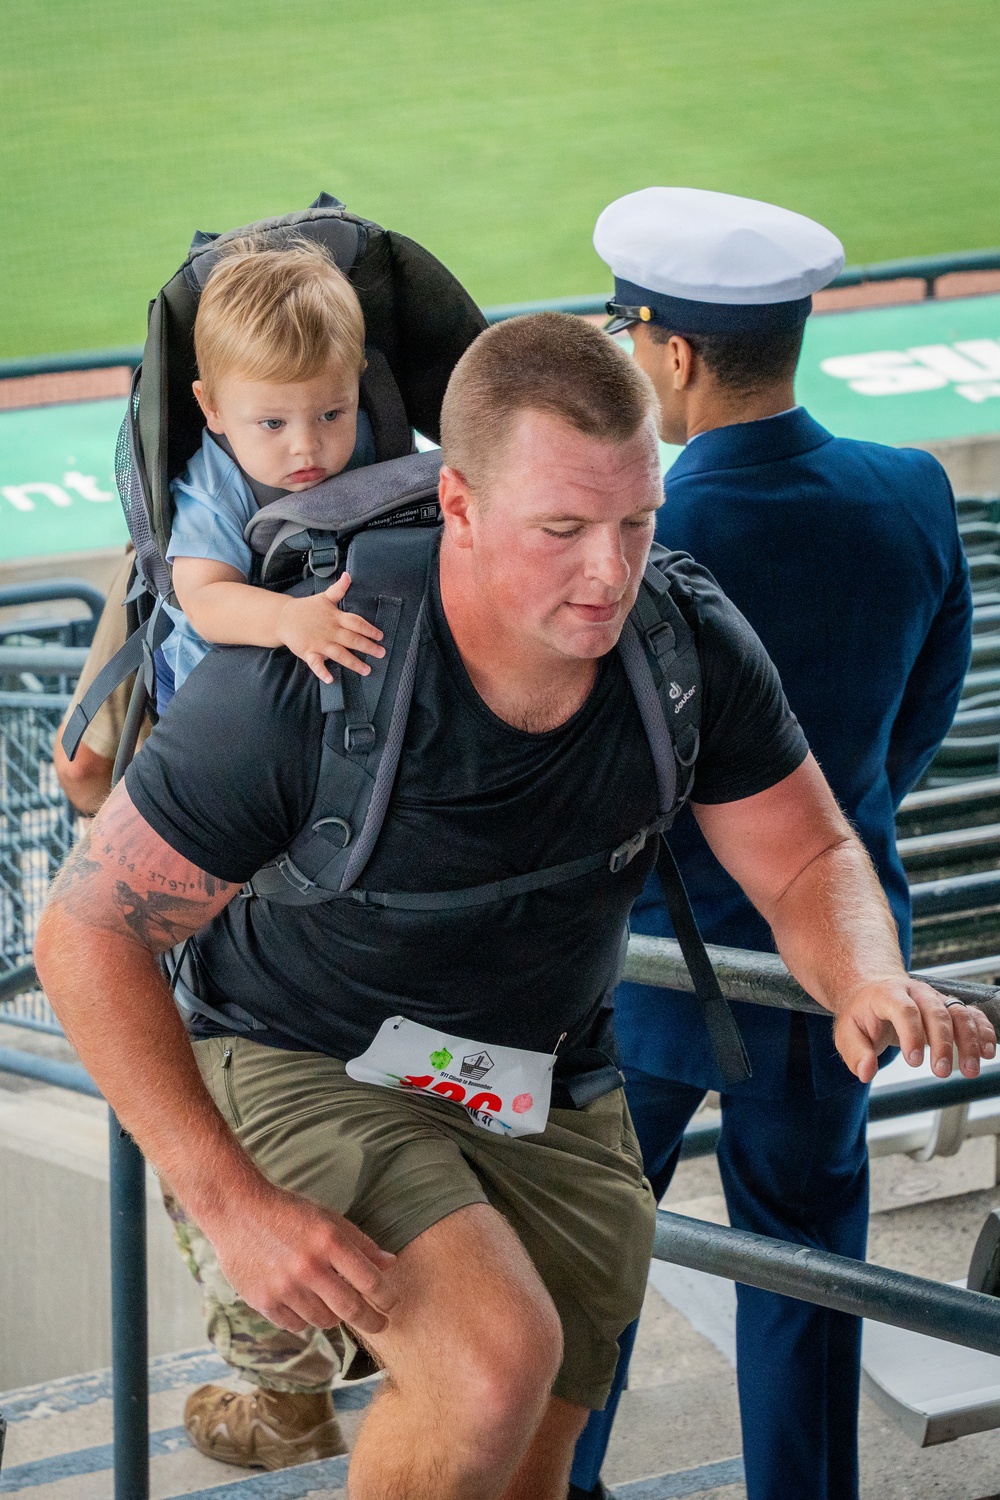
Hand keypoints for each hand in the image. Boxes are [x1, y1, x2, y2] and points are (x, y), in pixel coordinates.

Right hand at [204, 1181, 397, 1335]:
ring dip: (335, 1317)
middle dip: (373, 1321)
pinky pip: (296, 1325)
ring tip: (336, 1306)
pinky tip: (305, 1304)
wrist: (238, 1211)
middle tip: (381, 1324)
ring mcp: (284, 1287)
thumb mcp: (328, 1218)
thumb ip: (360, 1243)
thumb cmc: (289, 1213)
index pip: (370, 1280)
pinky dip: (305, 1319)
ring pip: (324, 1321)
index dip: (387, 1297)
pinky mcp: (263, 1301)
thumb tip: (390, 1264)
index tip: (392, 1304)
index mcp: (329, 1241)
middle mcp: (309, 1267)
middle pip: (351, 1309)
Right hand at [276, 573, 384, 683]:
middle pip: (352, 639)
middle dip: (368, 647)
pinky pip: (316, 664)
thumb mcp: (324, 597)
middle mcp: (330, 631)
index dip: (369, 629)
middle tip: (381, 653)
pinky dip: (322, 671)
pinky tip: (330, 679)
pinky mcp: (308, 652)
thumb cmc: (307, 608)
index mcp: (335, 617)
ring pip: (339, 654)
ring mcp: (319, 642)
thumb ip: (339, 589)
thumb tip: (349, 575)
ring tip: (366, 670)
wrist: (283, 617)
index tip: (380, 636)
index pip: (356, 622)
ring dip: (353, 662)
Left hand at [833, 974, 996, 1084]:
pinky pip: (972, 1015)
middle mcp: (916, 992)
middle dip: (942, 1044)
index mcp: (888, 994)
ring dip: (969, 1041)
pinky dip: (983, 1032)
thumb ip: (855, 1052)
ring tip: (970, 1070)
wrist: (873, 992)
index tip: (913, 1062)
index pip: (904, 1009)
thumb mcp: (847, 1033)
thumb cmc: (861, 1015)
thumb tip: (866, 1072)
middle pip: (936, 1012)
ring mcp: (936, 998)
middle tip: (940, 1072)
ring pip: (959, 1013)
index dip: (911, 1034)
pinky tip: (988, 1052)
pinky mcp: (949, 1007)